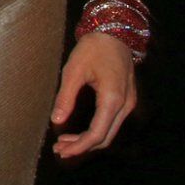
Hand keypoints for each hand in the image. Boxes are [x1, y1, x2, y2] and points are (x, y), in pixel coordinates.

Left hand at [51, 32, 136, 157]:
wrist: (114, 34)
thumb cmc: (93, 49)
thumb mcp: (73, 71)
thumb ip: (66, 97)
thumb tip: (56, 121)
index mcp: (112, 99)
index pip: (97, 134)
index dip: (79, 146)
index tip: (62, 151)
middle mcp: (125, 105)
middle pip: (105, 137)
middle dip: (82, 147)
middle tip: (59, 150)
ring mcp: (128, 104)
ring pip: (109, 132)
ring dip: (88, 141)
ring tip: (64, 143)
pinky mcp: (126, 100)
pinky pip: (111, 123)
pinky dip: (95, 131)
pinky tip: (78, 132)